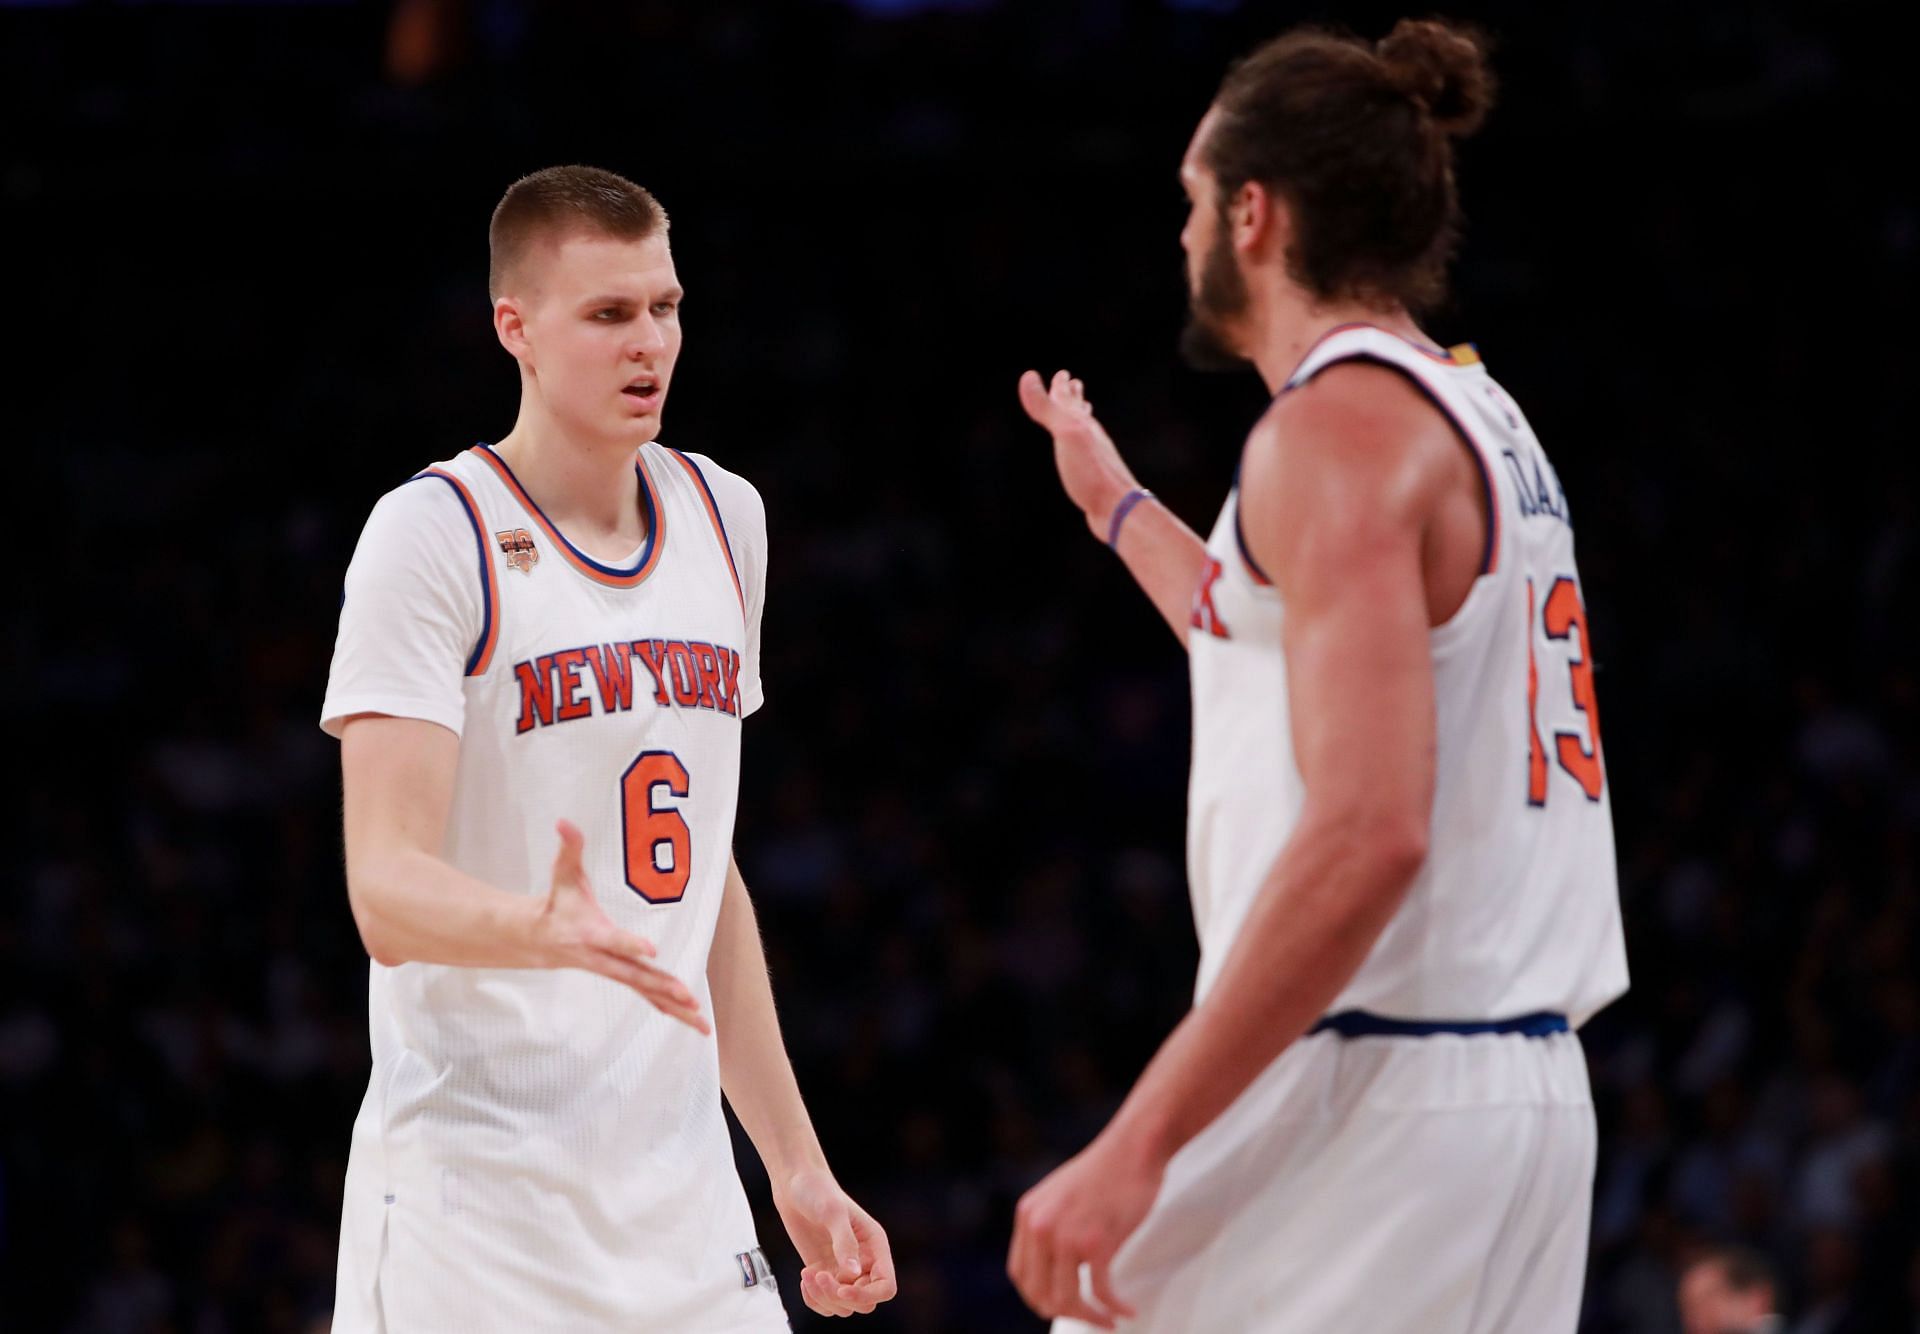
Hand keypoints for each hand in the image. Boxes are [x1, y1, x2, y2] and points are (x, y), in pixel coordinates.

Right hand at [533, 820, 709, 1034]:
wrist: (537, 940)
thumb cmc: (557, 903)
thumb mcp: (562, 874)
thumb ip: (569, 848)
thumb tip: (565, 821)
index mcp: (591, 934)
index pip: (613, 941)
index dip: (629, 945)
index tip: (651, 951)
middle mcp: (604, 958)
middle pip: (635, 976)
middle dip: (662, 987)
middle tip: (688, 997)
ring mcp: (614, 972)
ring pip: (646, 993)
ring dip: (674, 1008)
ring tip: (701, 1023)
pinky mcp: (623, 977)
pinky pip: (648, 996)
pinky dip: (670, 1009)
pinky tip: (692, 1021)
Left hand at [773, 1167, 896, 1317]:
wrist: (795, 1183)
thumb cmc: (818, 1190)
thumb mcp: (833, 1212)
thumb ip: (845, 1243)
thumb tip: (853, 1274)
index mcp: (875, 1246)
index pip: (886, 1286)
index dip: (867, 1295)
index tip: (842, 1289)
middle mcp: (864, 1261)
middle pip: (865, 1302)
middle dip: (841, 1298)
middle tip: (820, 1276)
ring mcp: (843, 1269)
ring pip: (844, 1306)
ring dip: (824, 1298)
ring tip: (808, 1275)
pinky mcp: (824, 1271)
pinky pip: (825, 1301)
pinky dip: (814, 1298)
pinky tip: (804, 1277)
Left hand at [1007, 1132, 1162, 1329]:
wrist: (1134, 1149)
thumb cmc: (1106, 1172)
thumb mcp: (1059, 1195)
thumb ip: (1050, 1225)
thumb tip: (1054, 1264)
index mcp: (1028, 1214)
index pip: (1020, 1274)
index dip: (1037, 1297)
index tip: (1057, 1304)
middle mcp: (1041, 1227)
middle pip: (1039, 1293)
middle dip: (1063, 1312)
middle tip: (1087, 1317)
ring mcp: (1067, 1236)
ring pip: (1067, 1300)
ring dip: (1089, 1317)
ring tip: (1108, 1320)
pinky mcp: (1098, 1243)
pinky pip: (1101, 1292)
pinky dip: (1114, 1307)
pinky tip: (1127, 1309)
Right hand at [1018, 369, 1139, 539]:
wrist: (1117, 508)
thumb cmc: (1091, 472)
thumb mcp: (1066, 434)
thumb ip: (1047, 408)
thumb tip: (1028, 376)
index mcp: (1082, 425)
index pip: (1068, 400)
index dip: (1062, 387)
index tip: (1062, 374)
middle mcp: (1091, 438)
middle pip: (1081, 412)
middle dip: (1075, 397)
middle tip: (1074, 384)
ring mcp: (1094, 458)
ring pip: (1086, 432)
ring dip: (1081, 418)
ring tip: (1083, 412)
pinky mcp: (1094, 478)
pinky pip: (1085, 455)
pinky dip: (1081, 446)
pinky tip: (1082, 454)